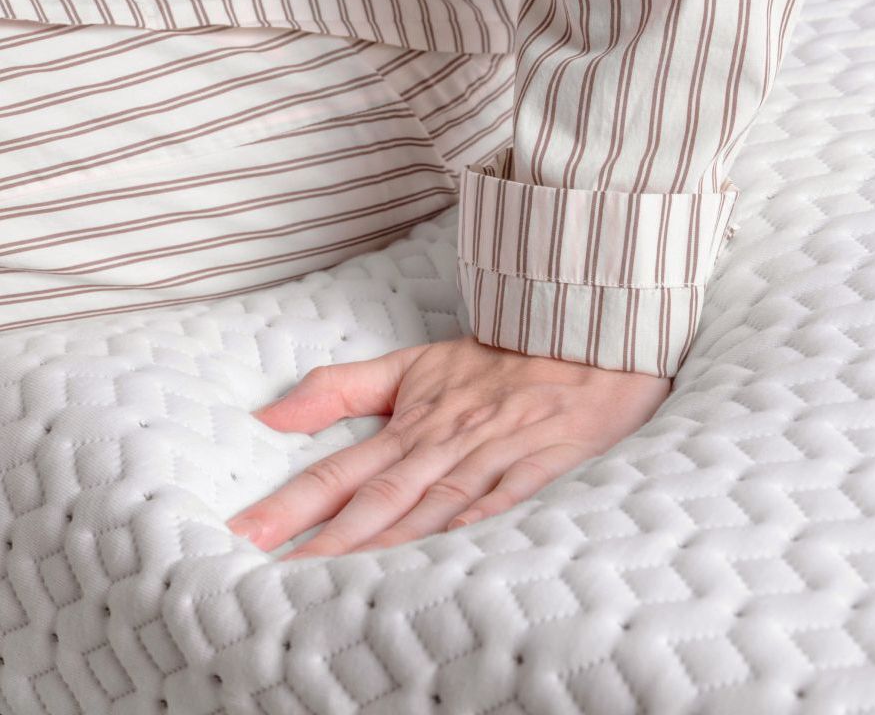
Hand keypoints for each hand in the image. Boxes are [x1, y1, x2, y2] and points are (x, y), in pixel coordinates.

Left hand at [227, 337, 668, 557]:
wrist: (584, 340)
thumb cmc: (497, 361)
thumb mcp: (413, 365)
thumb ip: (342, 390)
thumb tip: (268, 415)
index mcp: (412, 424)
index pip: (341, 471)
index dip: (292, 503)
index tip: (248, 534)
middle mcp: (446, 443)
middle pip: (379, 496)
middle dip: (328, 535)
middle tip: (278, 570)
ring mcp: (493, 454)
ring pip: (435, 503)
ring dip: (390, 540)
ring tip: (344, 576)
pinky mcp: (540, 462)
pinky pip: (505, 494)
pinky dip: (477, 517)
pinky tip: (449, 544)